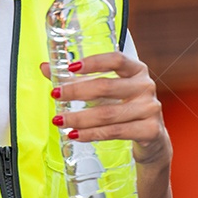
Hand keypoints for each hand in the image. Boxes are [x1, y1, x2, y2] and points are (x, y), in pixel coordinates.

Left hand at [40, 52, 171, 165]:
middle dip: (76, 92)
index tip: (71, 67)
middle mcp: (146, 86)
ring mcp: (150, 109)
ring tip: (60, 120)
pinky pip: (114, 132)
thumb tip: (45, 67)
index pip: (116, 59)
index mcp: (136, 69)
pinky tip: (76, 134)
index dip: (93, 62)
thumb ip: (77, 79)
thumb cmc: (125, 107)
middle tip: (56, 95)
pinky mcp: (150, 130)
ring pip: (107, 113)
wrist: (152, 138)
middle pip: (106, 87)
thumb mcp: (105, 90)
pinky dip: (91, 134)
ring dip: (79, 118)